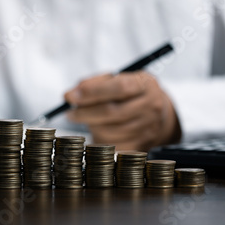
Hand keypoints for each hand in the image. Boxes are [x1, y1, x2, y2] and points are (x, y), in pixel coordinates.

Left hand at [64, 72, 180, 150]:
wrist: (156, 111)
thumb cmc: (128, 92)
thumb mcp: (115, 78)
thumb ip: (92, 83)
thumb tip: (70, 95)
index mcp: (145, 84)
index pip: (120, 87)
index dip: (93, 92)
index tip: (71, 96)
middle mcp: (151, 106)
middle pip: (113, 112)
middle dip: (85, 113)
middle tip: (69, 113)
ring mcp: (149, 128)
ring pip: (111, 131)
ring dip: (91, 126)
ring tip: (84, 120)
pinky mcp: (143, 145)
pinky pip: (114, 146)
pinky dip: (99, 139)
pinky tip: (95, 130)